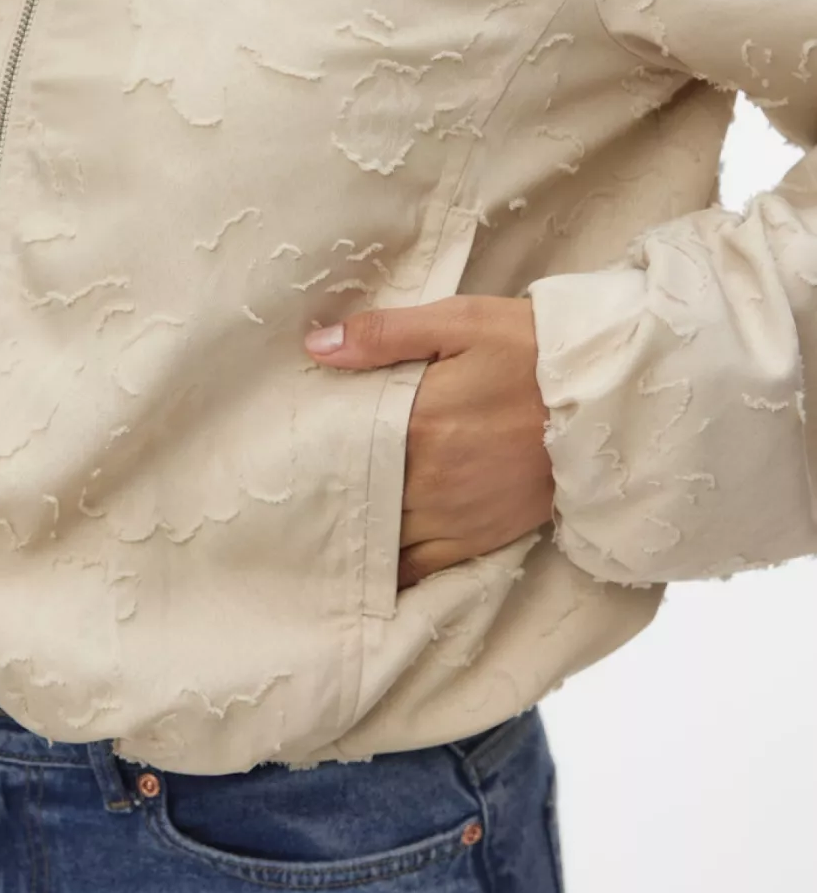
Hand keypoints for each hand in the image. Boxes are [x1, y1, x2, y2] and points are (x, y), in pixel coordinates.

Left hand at [304, 296, 553, 588]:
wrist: (612, 398)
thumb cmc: (535, 351)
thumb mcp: (463, 321)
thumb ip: (386, 334)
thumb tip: (317, 346)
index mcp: (420, 424)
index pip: (341, 450)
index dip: (307, 456)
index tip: (280, 455)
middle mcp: (432, 481)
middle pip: (355, 500)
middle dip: (323, 500)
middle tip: (284, 499)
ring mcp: (456, 517)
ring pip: (381, 541)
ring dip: (350, 538)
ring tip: (314, 532)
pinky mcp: (480, 538)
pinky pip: (420, 570)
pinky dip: (390, 571)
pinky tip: (366, 568)